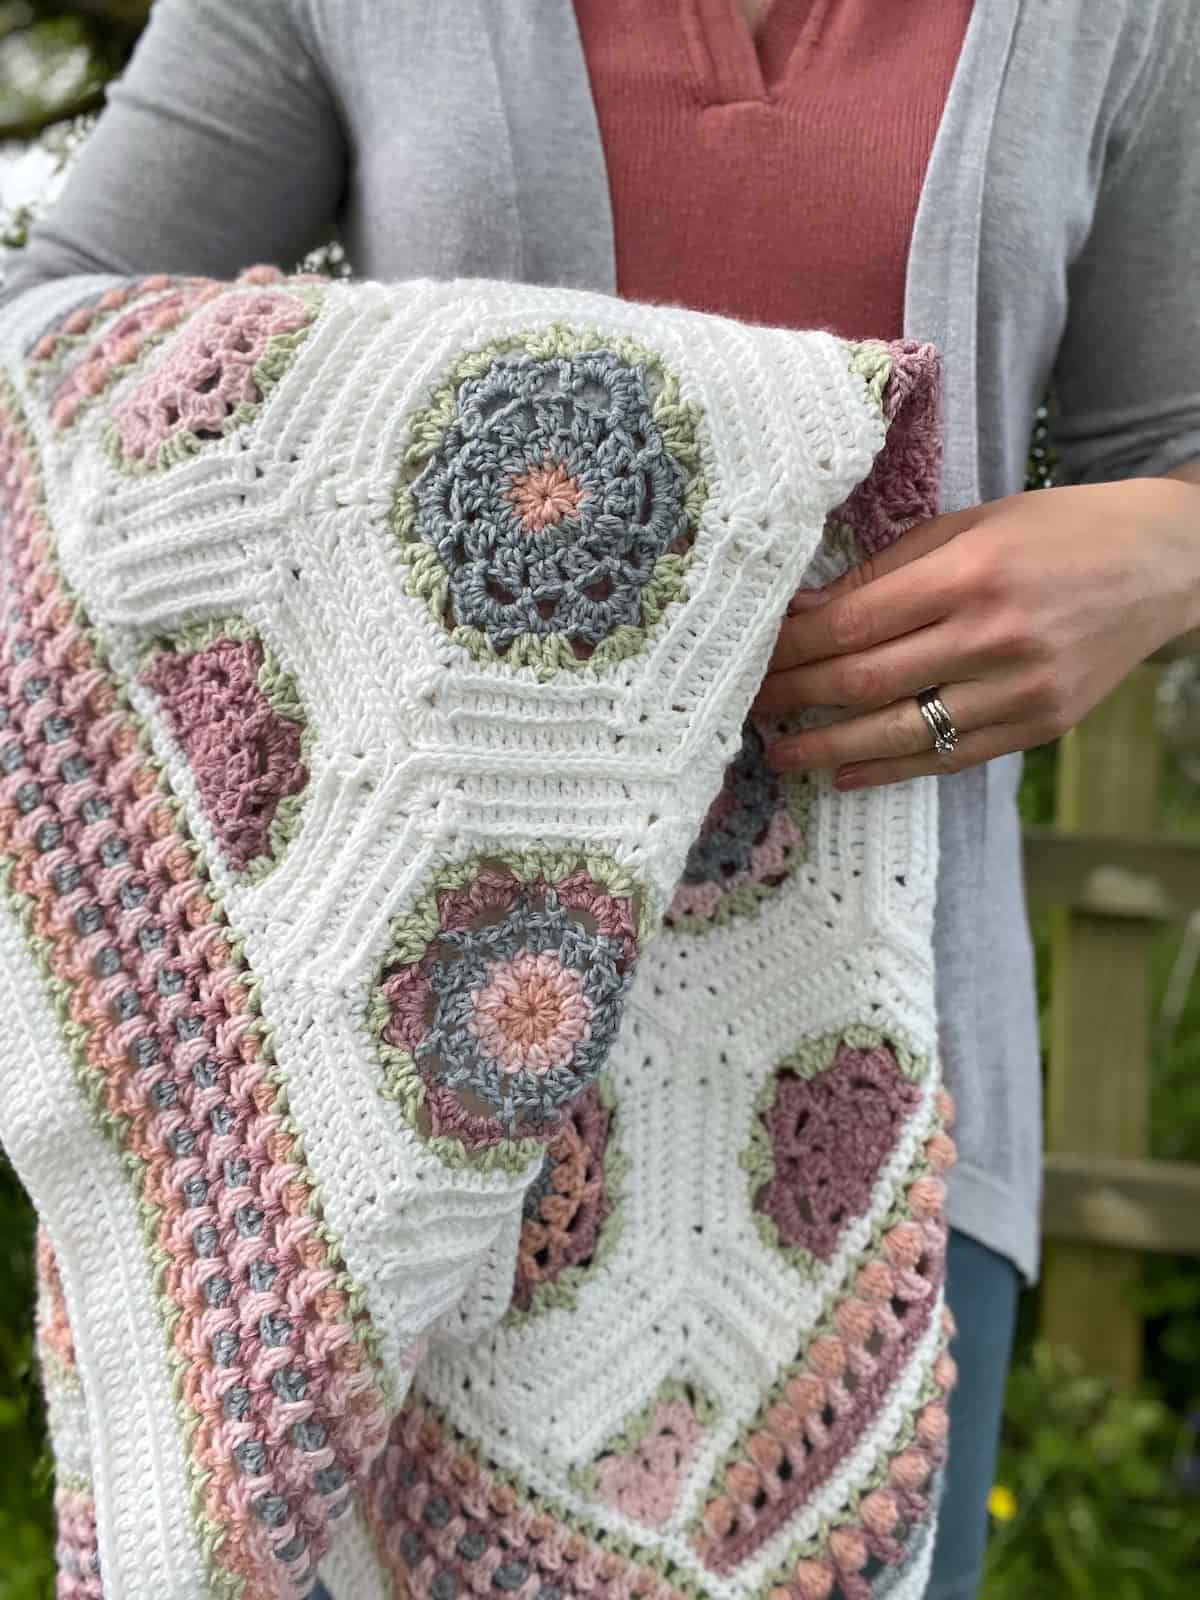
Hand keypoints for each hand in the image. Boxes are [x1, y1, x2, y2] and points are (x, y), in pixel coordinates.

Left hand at [756, 478, 1199, 789]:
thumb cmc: (1059, 531)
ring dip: (829, 746)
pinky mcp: (1041, 726)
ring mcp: (1021, 688)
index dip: (793, 646)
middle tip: (746, 708)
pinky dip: (891, 770)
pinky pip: (950, 758)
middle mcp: (994, 635)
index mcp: (971, 572)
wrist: (1164, 564)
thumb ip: (889, 568)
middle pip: (865, 679)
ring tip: (780, 753)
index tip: (753, 655)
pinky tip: (846, 773)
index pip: (853, 622)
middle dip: (795, 696)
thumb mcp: (971, 524)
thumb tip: (806, 609)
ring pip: (901, 730)